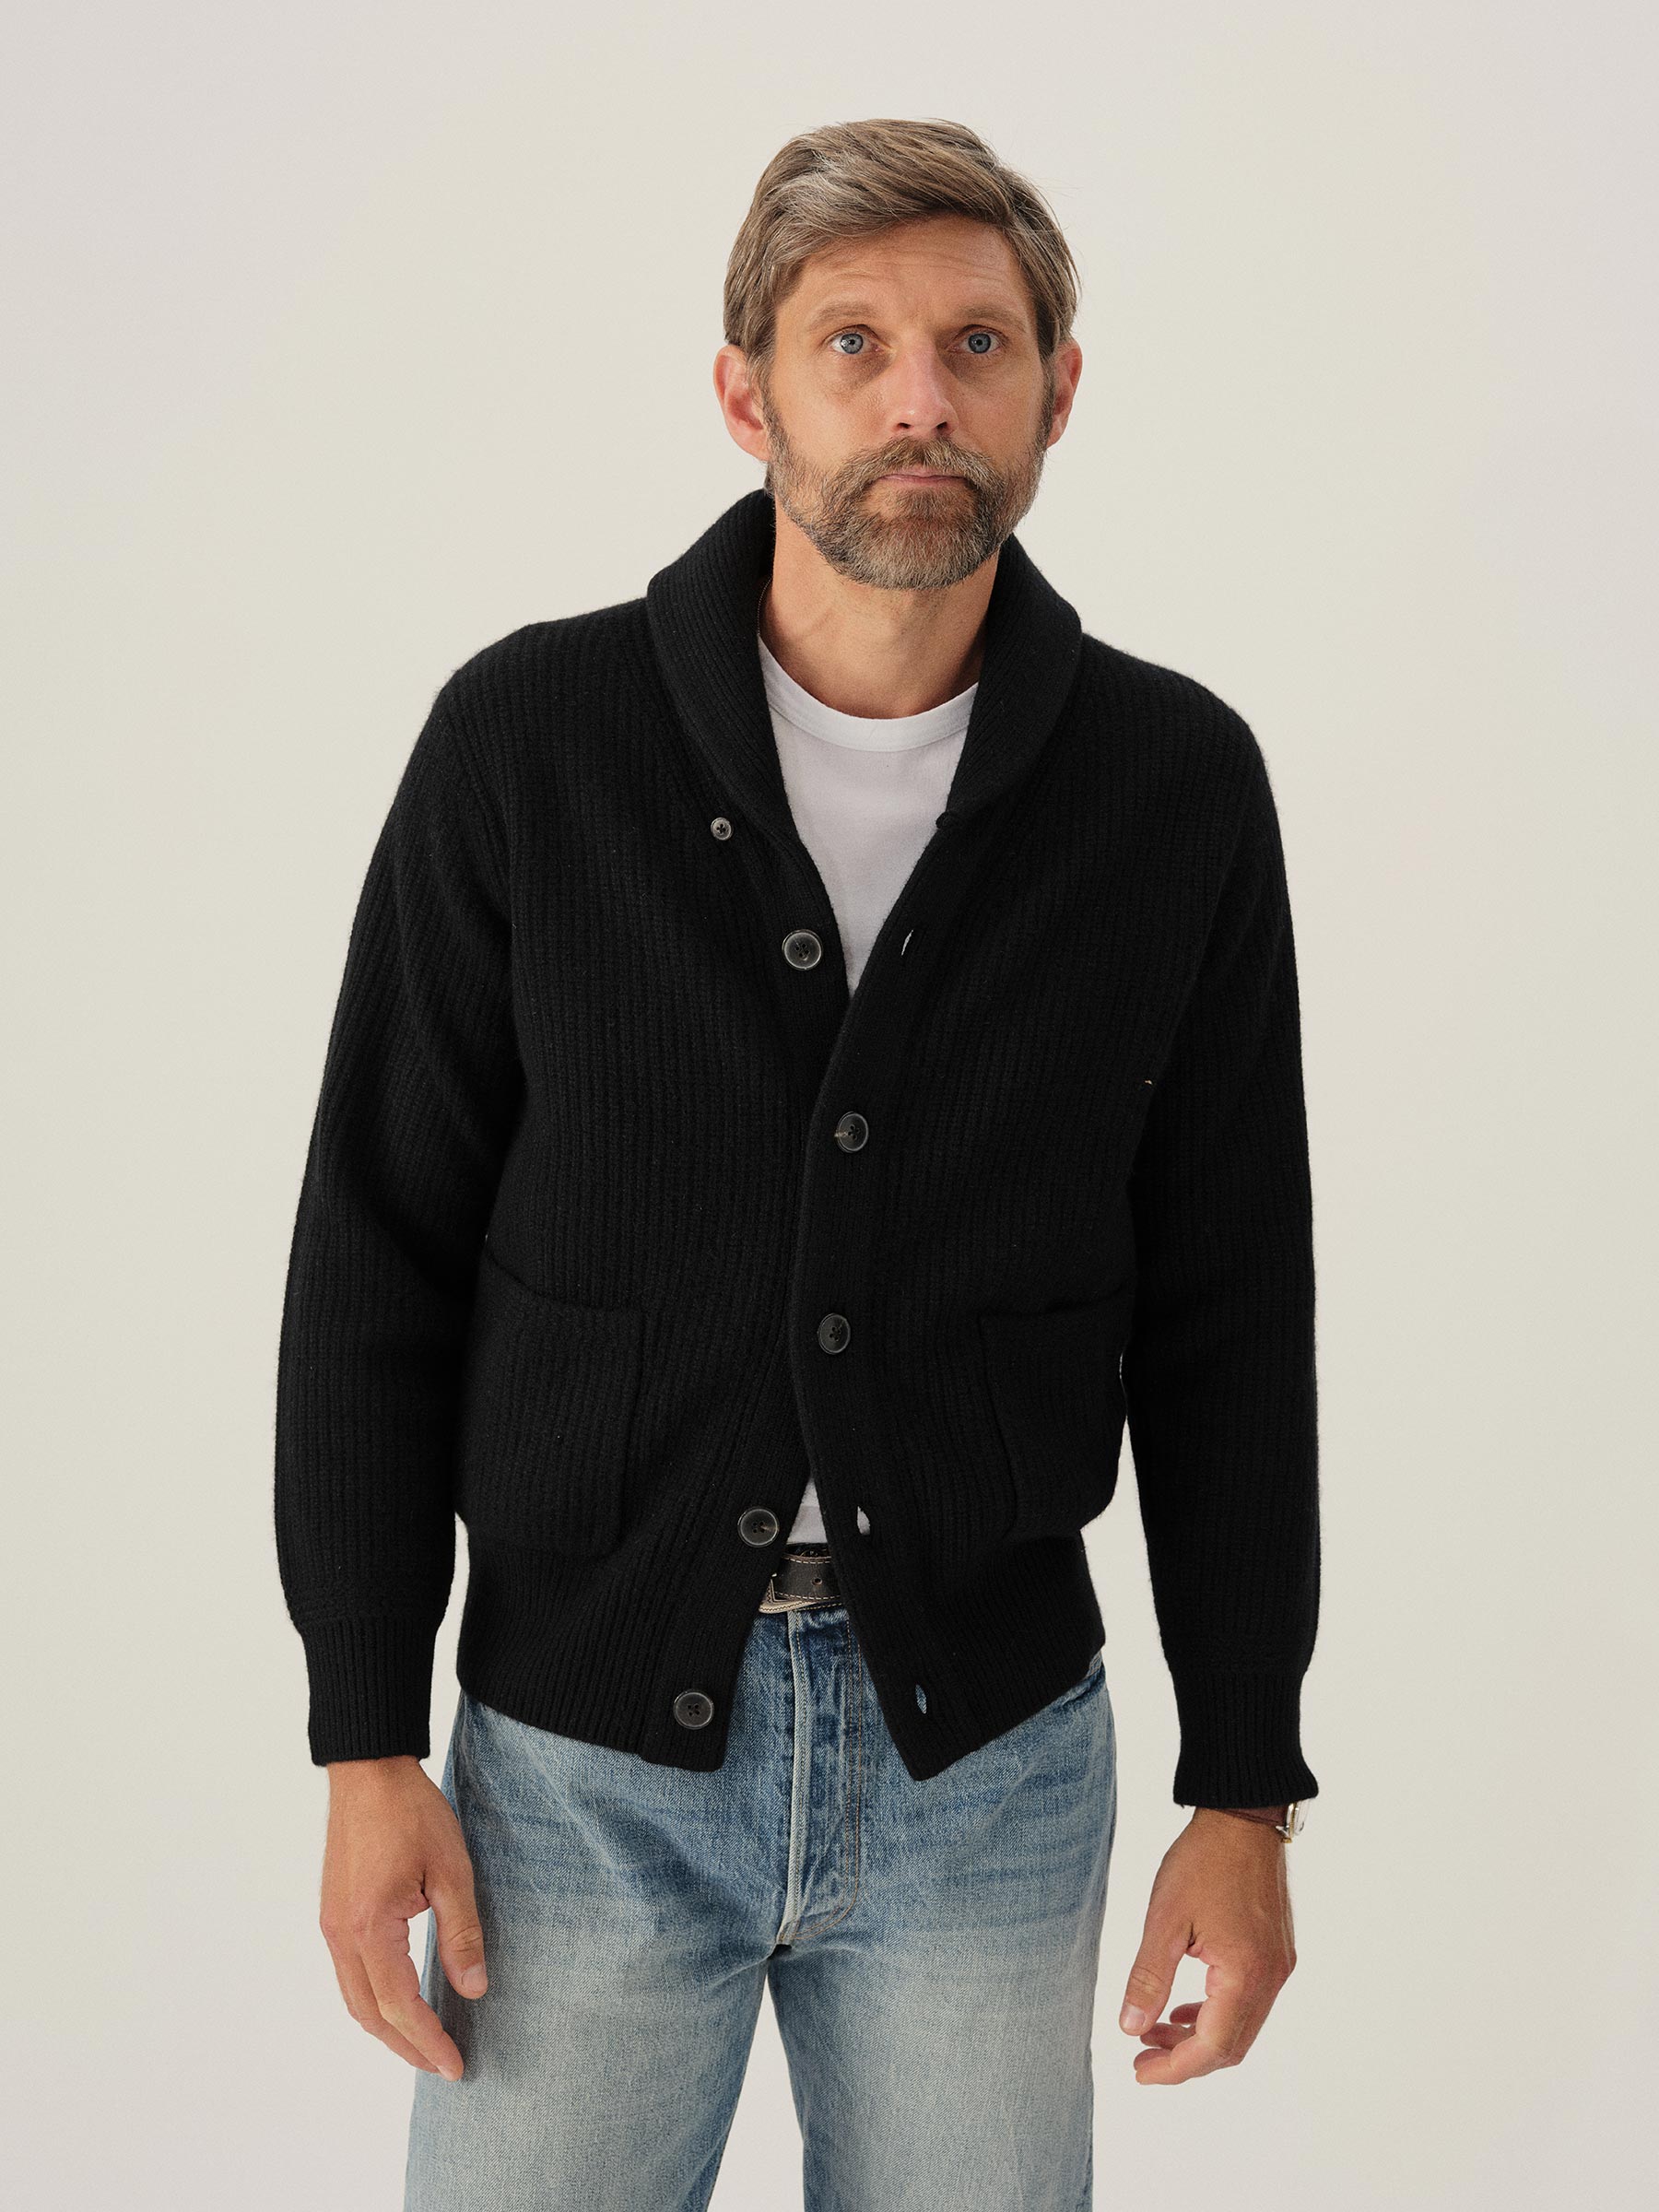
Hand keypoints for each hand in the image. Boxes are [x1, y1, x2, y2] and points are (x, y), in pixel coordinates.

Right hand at [318, 1754, 487, 2081]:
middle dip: (406, 2046)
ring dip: (387, 2027)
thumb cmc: (411, 1812)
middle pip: (369, 2014)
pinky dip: (374, 2000)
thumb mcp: (452, 1870)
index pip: (399, 2006)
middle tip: (442, 2065)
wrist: (368, 1770)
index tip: (455, 2065)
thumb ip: (461, 1933)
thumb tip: (472, 1990)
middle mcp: (341, 1935)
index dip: (428, 2040)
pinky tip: (400, 2001)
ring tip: (424, 2043)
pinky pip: (350, 1975)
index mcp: (369, 1928)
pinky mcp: (334, 1913)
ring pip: (354, 1998)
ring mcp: (332, 1925)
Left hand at [1117, 1808, 1296, 2083]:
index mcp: (1245, 1974)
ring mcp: (1278, 1966)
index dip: (1174, 2068)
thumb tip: (1131, 2028)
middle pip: (1230, 2046)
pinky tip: (1185, 2006)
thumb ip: (1148, 1977)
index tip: (1139, 2071)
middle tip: (1142, 2056)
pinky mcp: (1276, 1953)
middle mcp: (1270, 1978)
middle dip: (1185, 2058)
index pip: (1211, 2047)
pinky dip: (1216, 2013)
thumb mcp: (1165, 1918)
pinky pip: (1248, 2002)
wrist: (1244, 1818)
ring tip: (1155, 2031)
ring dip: (1199, 2037)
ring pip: (1240, 2027)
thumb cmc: (1204, 1860)